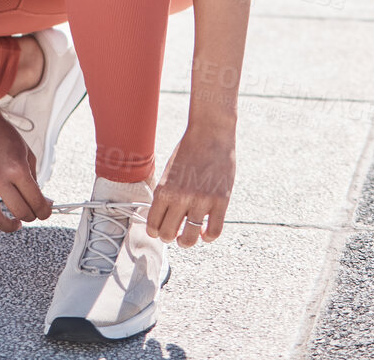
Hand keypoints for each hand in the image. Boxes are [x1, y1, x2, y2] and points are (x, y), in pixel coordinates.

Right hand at [0, 112, 50, 232]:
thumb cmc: (2, 135)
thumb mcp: (26, 153)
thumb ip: (34, 179)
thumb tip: (41, 201)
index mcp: (17, 168)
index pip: (36, 202)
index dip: (45, 212)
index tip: (45, 212)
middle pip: (20, 212)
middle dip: (31, 217)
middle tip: (32, 214)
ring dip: (8, 226)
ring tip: (13, 223)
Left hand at [146, 127, 234, 247]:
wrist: (210, 132)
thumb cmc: (188, 150)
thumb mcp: (169, 171)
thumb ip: (165, 194)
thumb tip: (162, 217)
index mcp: (164, 190)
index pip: (152, 225)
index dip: (155, 231)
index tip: (160, 229)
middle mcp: (181, 198)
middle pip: (168, 235)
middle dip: (169, 237)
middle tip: (174, 233)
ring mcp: (202, 200)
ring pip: (189, 238)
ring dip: (186, 241)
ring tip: (188, 236)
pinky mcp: (221, 200)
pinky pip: (213, 232)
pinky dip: (208, 237)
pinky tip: (205, 231)